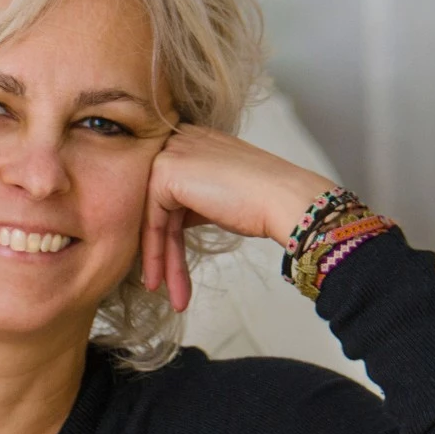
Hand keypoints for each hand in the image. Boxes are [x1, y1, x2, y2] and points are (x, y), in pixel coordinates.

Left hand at [139, 123, 339, 311]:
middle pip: (157, 205)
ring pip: (153, 216)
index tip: (167, 265)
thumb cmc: (262, 201)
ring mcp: (169, 154)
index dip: (164, 232)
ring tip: (165, 293)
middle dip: (161, 250)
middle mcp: (176, 141)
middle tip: (161, 284)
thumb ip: (191, 199)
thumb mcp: (218, 195)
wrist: (283, 200)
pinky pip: (151, 221)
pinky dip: (155, 254)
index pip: (165, 191)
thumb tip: (171, 220)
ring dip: (160, 260)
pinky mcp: (164, 172)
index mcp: (191, 140)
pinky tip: (161, 280)